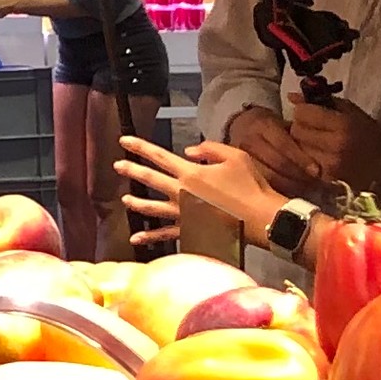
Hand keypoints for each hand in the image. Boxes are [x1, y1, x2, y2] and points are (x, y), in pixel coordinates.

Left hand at [118, 134, 296, 251]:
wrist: (264, 219)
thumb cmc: (252, 186)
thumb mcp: (235, 156)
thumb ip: (209, 149)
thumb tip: (188, 151)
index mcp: (191, 173)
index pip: (159, 156)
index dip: (140, 147)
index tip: (124, 141)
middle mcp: (182, 193)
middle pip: (150, 179)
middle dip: (132, 170)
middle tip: (117, 165)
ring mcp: (184, 214)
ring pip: (152, 208)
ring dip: (137, 203)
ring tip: (125, 199)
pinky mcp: (191, 231)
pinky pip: (166, 234)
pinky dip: (150, 237)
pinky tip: (135, 238)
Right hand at [224, 107, 318, 192]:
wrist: (240, 126)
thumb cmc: (269, 127)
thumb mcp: (282, 125)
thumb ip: (297, 139)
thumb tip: (318, 163)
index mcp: (263, 125)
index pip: (284, 145)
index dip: (301, 160)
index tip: (317, 171)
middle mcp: (250, 140)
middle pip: (277, 163)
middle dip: (298, 176)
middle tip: (315, 184)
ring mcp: (241, 157)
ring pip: (268, 177)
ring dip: (290, 185)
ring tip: (305, 190)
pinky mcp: (238, 170)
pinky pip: (261, 184)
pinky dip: (279, 190)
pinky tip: (291, 192)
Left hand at [285, 96, 380, 202]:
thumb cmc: (370, 134)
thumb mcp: (350, 112)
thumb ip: (321, 102)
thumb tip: (291, 96)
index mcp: (343, 125)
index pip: (302, 113)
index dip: (303, 111)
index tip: (309, 113)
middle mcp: (335, 145)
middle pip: (297, 131)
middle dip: (300, 127)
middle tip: (311, 128)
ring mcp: (330, 165)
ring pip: (298, 149)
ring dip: (302, 143)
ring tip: (316, 142)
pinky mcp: (328, 179)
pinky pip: (305, 164)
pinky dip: (308, 158)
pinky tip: (320, 155)